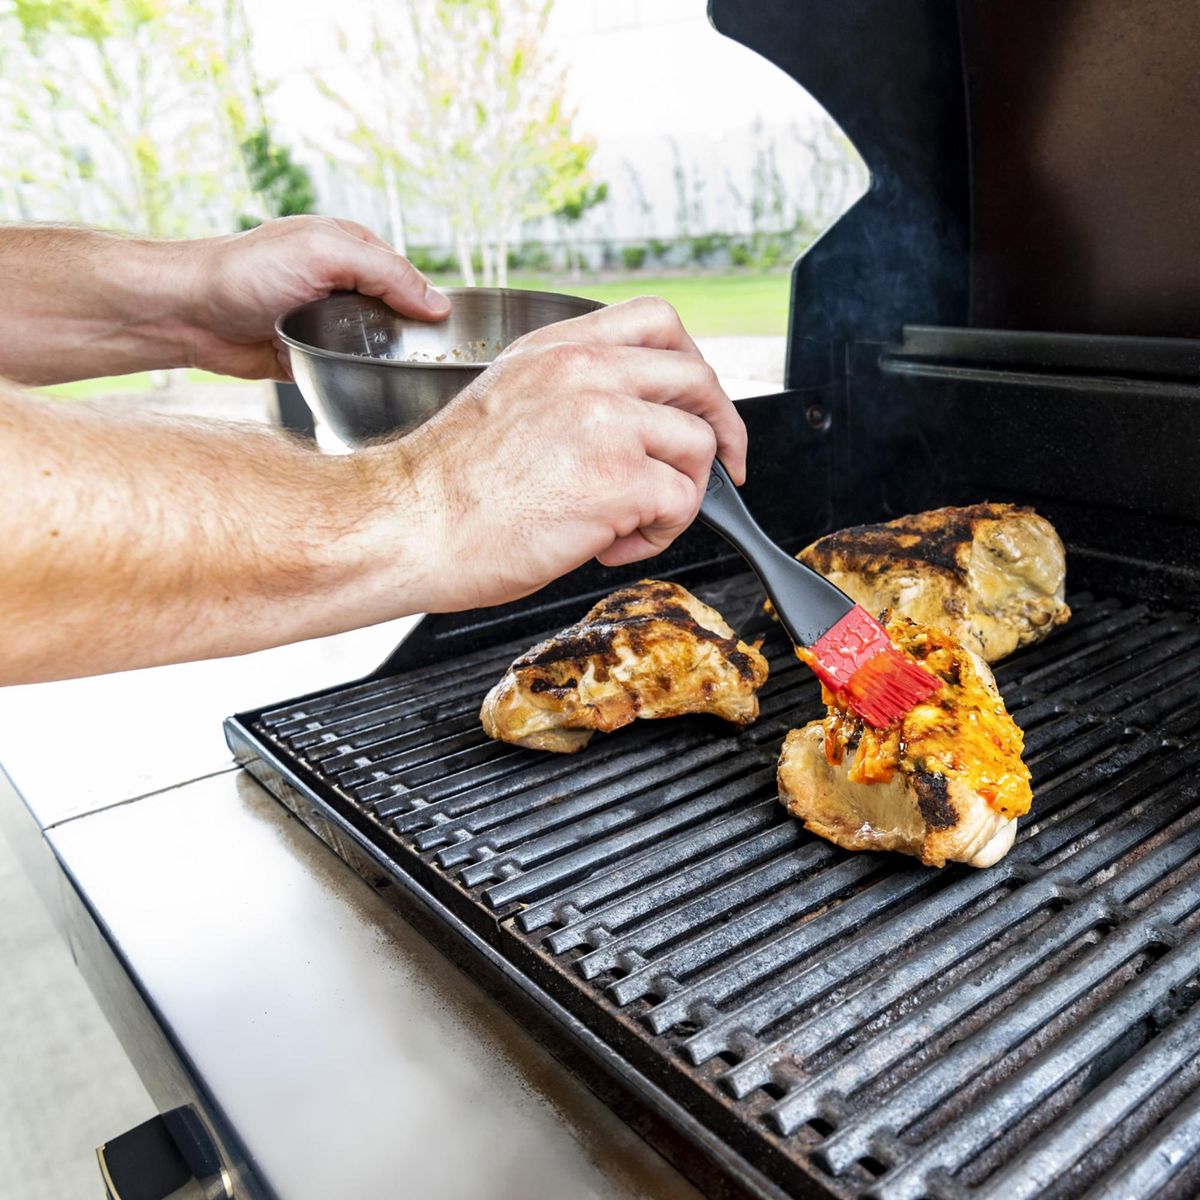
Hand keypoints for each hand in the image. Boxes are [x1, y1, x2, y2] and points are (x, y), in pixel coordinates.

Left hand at [178, 216, 450, 378]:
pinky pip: (347, 374)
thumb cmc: (244, 271)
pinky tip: (368, 391)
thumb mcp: (324, 254)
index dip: (428, 306)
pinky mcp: (310, 357)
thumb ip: (385, 273)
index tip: (446, 335)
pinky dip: (357, 383)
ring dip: (383, 364)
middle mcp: (341, 286)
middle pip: (397, 317)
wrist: (186, 314)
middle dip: (408, 338)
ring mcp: (326, 323)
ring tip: (396, 380)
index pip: (409, 279)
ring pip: (375, 349)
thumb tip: (437, 305)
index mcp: (351, 250)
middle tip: (421, 362)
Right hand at [373, 296, 746, 610]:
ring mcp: (605, 421)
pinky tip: (612, 545)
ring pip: (698, 444)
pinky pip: (682, 502)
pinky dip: (659, 534)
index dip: (693, 366)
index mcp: (557, 349)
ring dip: (680, 494)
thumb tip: (634, 421)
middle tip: (723, 469)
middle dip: (722, 428)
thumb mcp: (508, 401)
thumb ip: (572, 393)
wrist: (407, 527)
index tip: (700, 405)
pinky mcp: (617, 478)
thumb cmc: (446, 487)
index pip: (657, 322)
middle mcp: (584, 373)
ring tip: (631, 523)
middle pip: (696, 377)